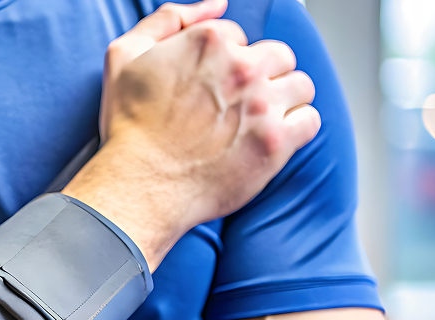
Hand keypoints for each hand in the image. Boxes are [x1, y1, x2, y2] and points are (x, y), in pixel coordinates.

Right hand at [66, 0, 319, 270]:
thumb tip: (214, 5)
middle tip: (238, 104)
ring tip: (257, 121)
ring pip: (300, 85)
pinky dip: (295, 128)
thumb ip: (168, 19)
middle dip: (262, 76)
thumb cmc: (130, 127)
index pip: (240, 37)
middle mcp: (243, 68)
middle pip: (279, 56)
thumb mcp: (124, 56)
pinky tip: (269, 138)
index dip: (224, 62)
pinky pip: (310, 121)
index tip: (211, 88)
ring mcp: (264, 105)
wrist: (138, 186)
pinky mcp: (277, 142)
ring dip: (283, 100)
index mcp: (210, 42)